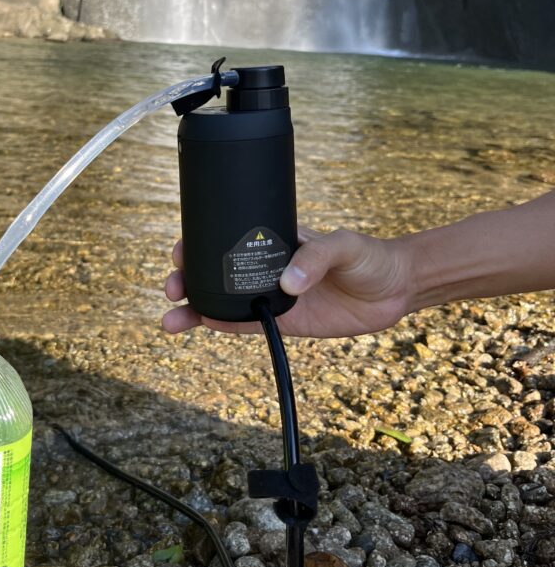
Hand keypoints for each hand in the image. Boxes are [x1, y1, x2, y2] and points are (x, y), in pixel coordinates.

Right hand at [162, 226, 414, 337]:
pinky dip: (221, 326)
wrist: (396, 288)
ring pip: (223, 301)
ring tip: (170, 321)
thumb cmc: (370, 256)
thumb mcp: (344, 245)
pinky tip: (199, 327)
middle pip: (215, 272)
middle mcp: (267, 267)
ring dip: (195, 308)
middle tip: (172, 288)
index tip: (180, 252)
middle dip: (186, 279)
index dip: (198, 244)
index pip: (227, 238)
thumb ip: (316, 258)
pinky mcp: (286, 321)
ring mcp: (273, 295)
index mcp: (274, 240)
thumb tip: (286, 282)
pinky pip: (247, 325)